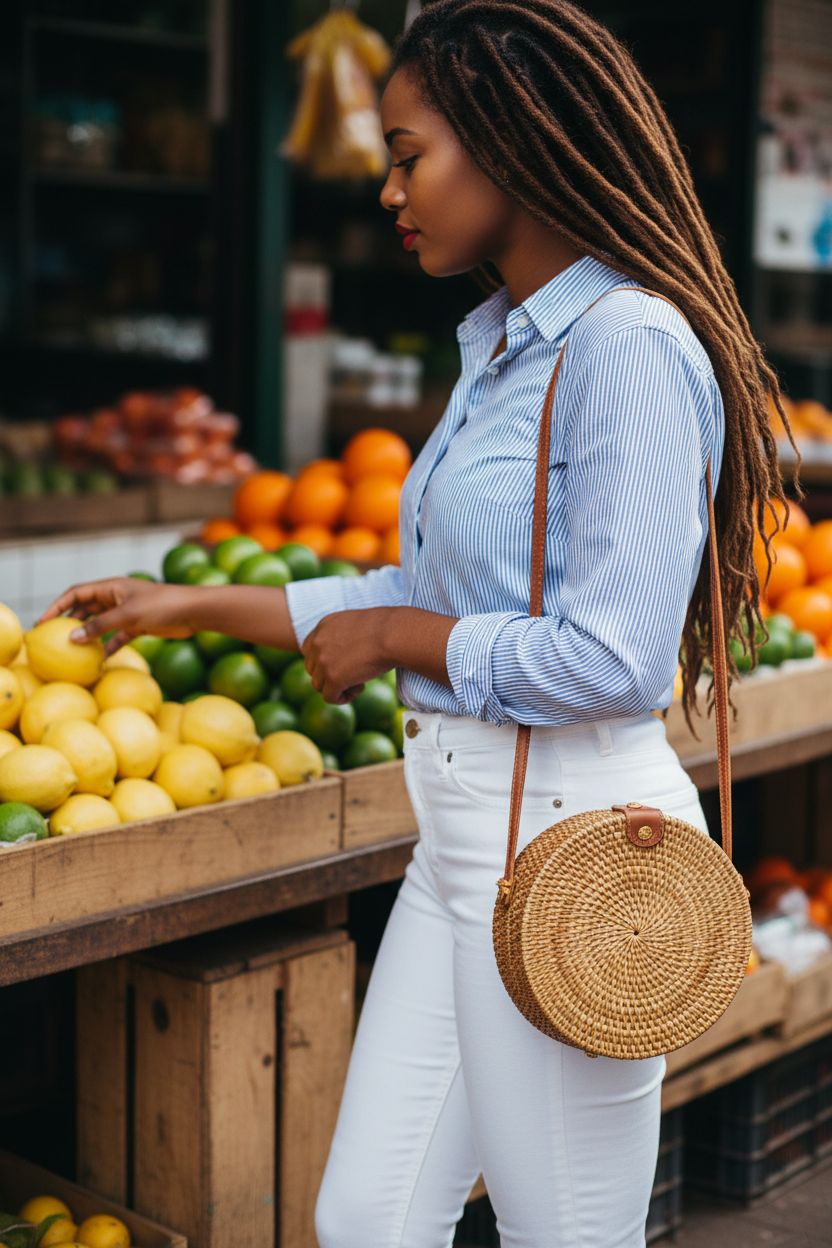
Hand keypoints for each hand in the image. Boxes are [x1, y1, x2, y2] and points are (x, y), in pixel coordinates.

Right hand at [38, 577, 196, 655]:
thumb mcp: (128, 615)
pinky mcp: (139, 625)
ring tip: (73, 650)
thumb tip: (72, 638)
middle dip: (70, 621)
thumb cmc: (162, 606)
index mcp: (111, 587)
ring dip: (88, 635)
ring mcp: (127, 611)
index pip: (76, 593)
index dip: (58, 606)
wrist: (193, 611)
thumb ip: (100, 626)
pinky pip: (117, 636)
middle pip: (86, 608)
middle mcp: (116, 597)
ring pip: (100, 623)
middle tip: (53, 638)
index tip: (43, 622)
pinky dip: (108, 646)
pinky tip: (100, 660)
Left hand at [302, 609, 390, 703]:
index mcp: (323, 626)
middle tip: (354, 673)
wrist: (394, 634)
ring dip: (337, 687)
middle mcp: (318, 642)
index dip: (324, 662)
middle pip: (313, 670)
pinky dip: (343, 697)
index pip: (309, 651)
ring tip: (359, 681)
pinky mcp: (333, 678)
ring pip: (319, 685)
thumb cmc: (385, 629)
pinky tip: (361, 688)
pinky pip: (330, 697)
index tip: (344, 664)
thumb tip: (339, 659)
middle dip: (330, 675)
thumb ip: (341, 638)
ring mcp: (323, 661)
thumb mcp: (356, 626)